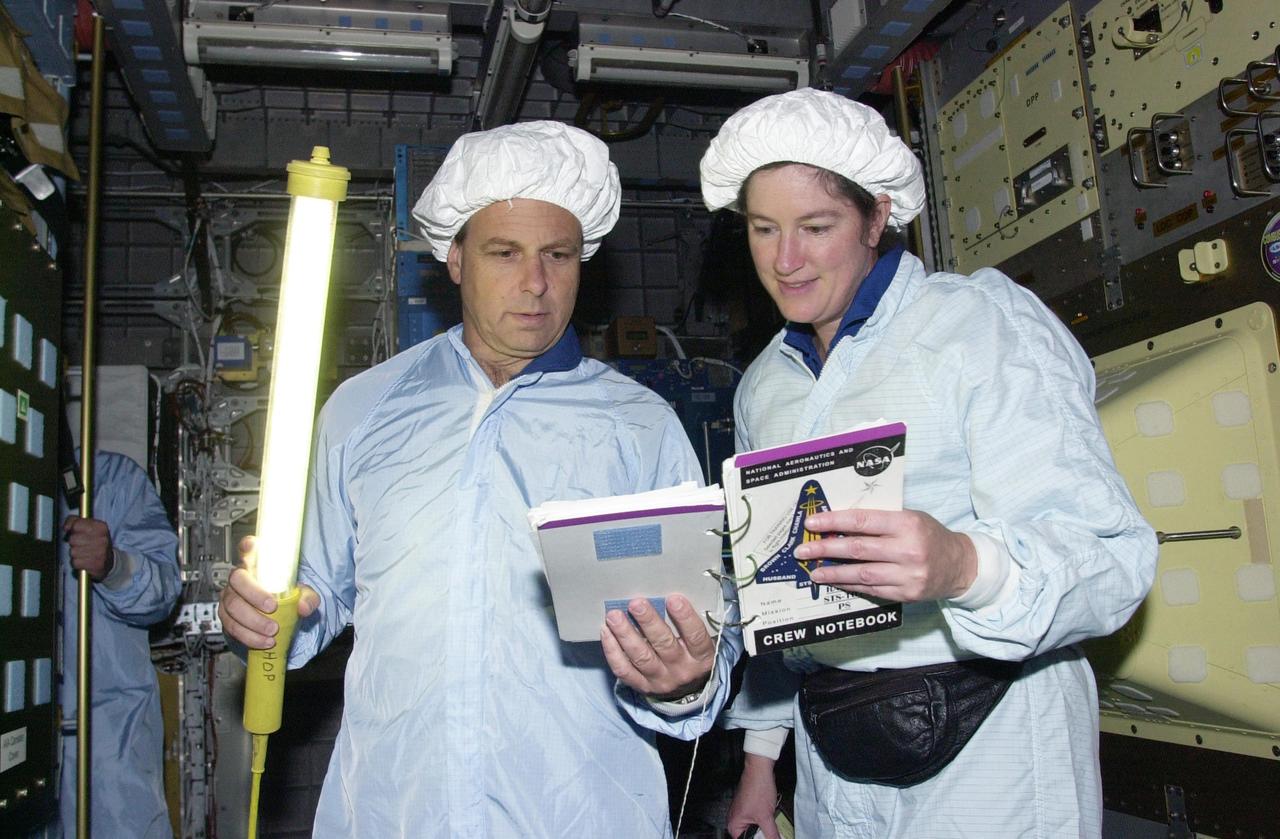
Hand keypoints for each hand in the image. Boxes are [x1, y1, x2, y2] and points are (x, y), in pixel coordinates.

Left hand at [63, 516, 113, 581]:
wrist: (109, 560)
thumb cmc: (96, 542)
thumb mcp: (89, 527)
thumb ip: (75, 521)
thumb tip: (66, 527)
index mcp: (101, 527)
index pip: (77, 524)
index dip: (73, 529)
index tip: (76, 532)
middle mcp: (102, 539)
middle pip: (73, 539)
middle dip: (74, 542)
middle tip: (81, 543)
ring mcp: (100, 552)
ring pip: (73, 551)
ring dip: (75, 553)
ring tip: (83, 552)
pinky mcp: (96, 564)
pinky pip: (75, 562)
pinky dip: (77, 562)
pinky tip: (84, 560)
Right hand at [218, 536, 319, 648]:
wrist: (273, 619)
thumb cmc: (283, 599)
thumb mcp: (302, 595)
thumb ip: (308, 598)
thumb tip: (304, 607)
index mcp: (256, 565)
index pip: (248, 549)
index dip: (248, 546)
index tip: (253, 545)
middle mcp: (239, 578)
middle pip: (237, 580)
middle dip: (254, 594)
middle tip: (272, 607)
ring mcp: (230, 597)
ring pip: (233, 606)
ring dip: (253, 621)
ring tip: (271, 630)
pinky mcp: (227, 617)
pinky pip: (232, 627)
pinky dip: (249, 636)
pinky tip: (263, 641)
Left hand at [600, 594, 716, 699]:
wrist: (688, 690)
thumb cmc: (692, 654)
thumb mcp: (699, 641)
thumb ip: (688, 623)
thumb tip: (666, 594)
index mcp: (701, 657)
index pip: (696, 636)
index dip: (685, 618)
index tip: (673, 598)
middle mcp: (682, 670)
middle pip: (664, 645)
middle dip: (648, 622)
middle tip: (636, 604)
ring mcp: (661, 680)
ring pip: (641, 657)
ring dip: (626, 634)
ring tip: (614, 616)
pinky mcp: (642, 686)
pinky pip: (624, 670)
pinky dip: (613, 651)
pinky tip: (606, 632)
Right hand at [726, 753, 780, 838]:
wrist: (760, 770)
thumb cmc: (757, 788)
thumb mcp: (766, 817)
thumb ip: (771, 834)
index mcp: (733, 825)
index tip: (766, 837)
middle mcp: (734, 819)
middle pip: (749, 836)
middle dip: (761, 835)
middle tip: (770, 832)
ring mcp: (741, 813)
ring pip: (754, 828)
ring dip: (764, 829)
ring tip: (770, 824)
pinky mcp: (748, 807)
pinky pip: (756, 820)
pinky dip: (764, 820)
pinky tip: (770, 817)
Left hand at [796, 508, 977, 601]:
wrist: (960, 565)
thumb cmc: (929, 535)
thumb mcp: (909, 518)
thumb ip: (879, 521)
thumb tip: (838, 524)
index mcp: (907, 524)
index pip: (862, 520)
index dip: (833, 521)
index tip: (811, 522)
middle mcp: (908, 549)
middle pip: (857, 549)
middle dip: (825, 549)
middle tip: (802, 550)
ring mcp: (908, 575)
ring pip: (861, 574)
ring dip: (833, 573)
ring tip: (813, 571)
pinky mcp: (906, 594)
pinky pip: (871, 589)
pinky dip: (851, 585)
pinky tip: (836, 581)